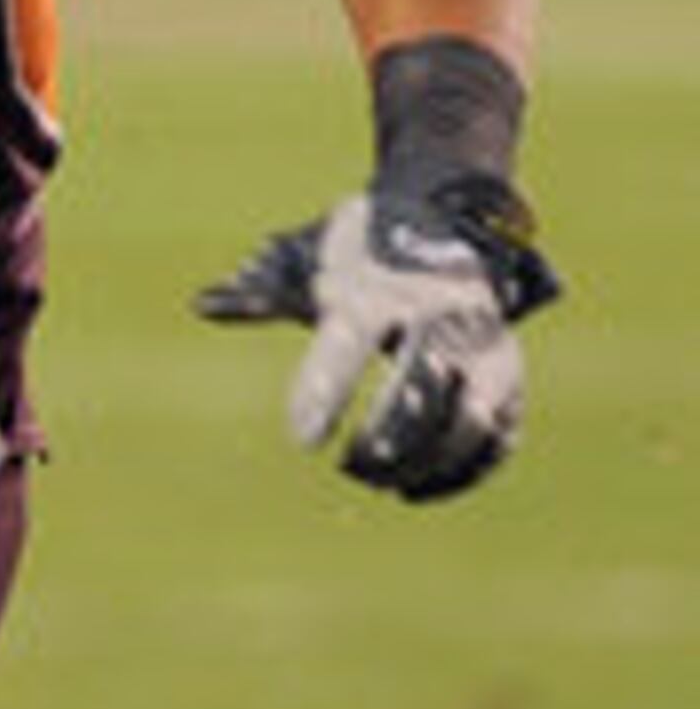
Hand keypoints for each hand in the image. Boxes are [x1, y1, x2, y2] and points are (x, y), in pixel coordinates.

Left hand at [194, 182, 561, 500]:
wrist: (445, 218)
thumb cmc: (360, 251)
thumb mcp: (307, 259)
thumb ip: (258, 292)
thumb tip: (200, 304)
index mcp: (378, 291)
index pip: (350, 344)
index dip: (327, 392)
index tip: (304, 438)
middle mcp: (440, 318)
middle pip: (424, 386)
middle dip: (391, 435)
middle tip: (350, 464)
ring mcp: (483, 348)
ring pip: (470, 418)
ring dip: (426, 460)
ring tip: (377, 477)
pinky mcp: (507, 375)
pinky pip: (497, 434)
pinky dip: (461, 470)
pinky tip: (414, 491)